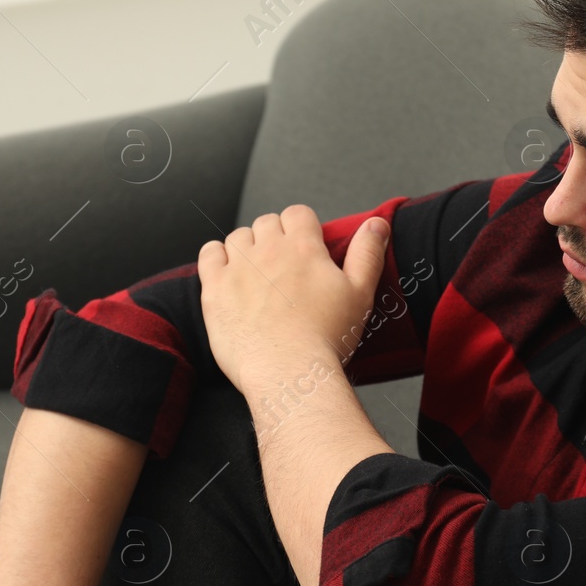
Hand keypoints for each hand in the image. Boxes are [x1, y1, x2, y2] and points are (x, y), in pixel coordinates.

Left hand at [198, 204, 389, 391]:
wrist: (289, 372)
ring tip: (257, 272)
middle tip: (284, 265)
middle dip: (275, 236)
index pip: (298, 213)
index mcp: (303, 247)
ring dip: (247, 246)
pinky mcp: (215, 289)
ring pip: (238, 236)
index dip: (302, 226)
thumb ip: (368, 253)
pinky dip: (216, 256)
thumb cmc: (326, 339)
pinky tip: (227, 271)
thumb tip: (376, 224)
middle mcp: (268, 250)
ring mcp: (238, 268)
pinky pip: (209, 254)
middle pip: (267, 222)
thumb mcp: (360, 293)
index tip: (305, 245)